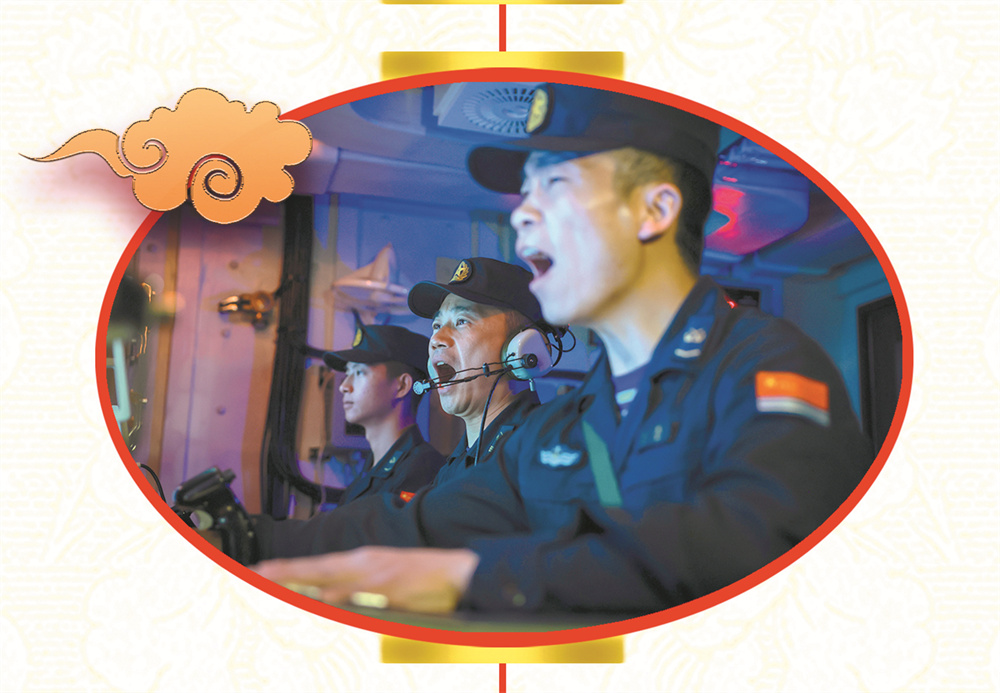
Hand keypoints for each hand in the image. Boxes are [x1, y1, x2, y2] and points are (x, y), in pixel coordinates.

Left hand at [253, 546, 480, 614]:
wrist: (459, 572)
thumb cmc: (424, 578)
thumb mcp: (386, 576)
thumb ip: (357, 586)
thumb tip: (327, 599)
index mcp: (362, 560)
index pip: (317, 565)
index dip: (288, 569)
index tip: (260, 572)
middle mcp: (364, 564)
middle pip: (316, 568)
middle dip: (285, 572)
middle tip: (255, 575)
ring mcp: (377, 576)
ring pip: (333, 578)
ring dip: (305, 582)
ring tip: (276, 586)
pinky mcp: (392, 588)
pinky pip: (361, 594)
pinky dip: (342, 596)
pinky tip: (323, 600)